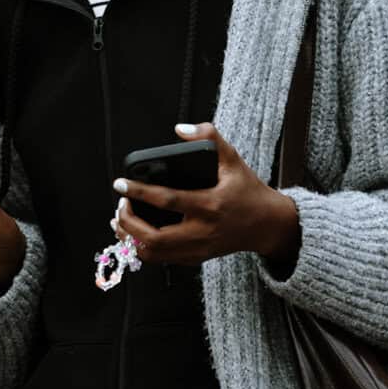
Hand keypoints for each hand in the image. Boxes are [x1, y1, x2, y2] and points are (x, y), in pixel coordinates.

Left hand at [112, 127, 299, 271]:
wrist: (267, 225)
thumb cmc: (248, 191)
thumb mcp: (233, 160)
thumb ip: (210, 138)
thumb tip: (180, 129)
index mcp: (210, 205)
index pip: (167, 200)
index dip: (139, 192)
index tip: (120, 183)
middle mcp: (202, 231)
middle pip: (153, 237)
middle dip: (128, 223)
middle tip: (120, 204)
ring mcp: (198, 249)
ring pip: (154, 254)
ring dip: (130, 238)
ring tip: (120, 219)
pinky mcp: (195, 258)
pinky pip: (161, 259)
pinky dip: (142, 248)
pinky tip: (133, 233)